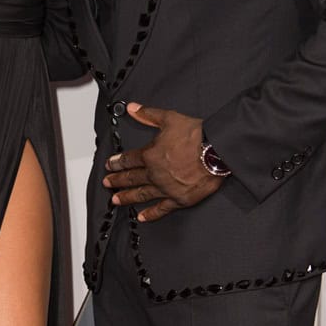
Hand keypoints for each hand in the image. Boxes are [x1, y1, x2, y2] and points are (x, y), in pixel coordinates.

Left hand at [103, 103, 223, 222]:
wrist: (217, 151)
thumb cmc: (197, 136)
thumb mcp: (170, 119)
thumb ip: (148, 115)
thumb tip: (133, 108)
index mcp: (150, 155)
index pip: (128, 160)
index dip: (117, 163)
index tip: (109, 166)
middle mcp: (154, 174)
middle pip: (131, 178)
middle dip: (117, 181)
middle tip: (107, 183)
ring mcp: (166, 188)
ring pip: (141, 194)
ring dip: (127, 197)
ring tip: (116, 200)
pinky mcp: (179, 199)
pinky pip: (162, 209)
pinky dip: (151, 214)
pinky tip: (142, 217)